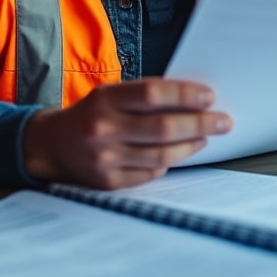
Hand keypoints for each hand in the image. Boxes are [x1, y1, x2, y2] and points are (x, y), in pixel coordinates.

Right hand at [22, 78, 231, 188]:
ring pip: (161, 156)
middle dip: (200, 124)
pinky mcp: (108, 182)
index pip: (152, 94)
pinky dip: (168, 164)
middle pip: (163, 128)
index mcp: (103, 100)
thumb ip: (143, 97)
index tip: (209, 97)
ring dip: (190, 146)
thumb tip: (193, 101)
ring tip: (204, 138)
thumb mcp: (109, 95)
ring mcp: (105, 159)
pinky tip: (177, 154)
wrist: (53, 145)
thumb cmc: (91, 115)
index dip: (185, 95)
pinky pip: (150, 174)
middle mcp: (102, 129)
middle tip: (223, 121)